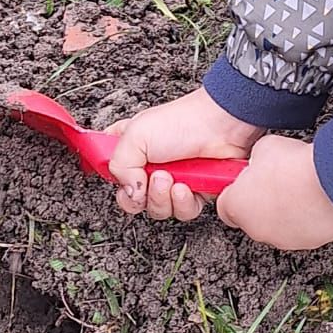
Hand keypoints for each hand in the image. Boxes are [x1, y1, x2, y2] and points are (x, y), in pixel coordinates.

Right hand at [106, 86, 263, 222]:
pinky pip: (183, 211)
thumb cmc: (182, 121)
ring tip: (172, 179)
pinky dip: (184, 203)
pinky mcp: (195, 190)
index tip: (122, 176)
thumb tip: (129, 193)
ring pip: (157, 209)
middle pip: (132, 200)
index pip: (110, 171)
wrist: (222, 125)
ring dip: (162, 198)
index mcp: (131, 147)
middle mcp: (150, 165)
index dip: (114, 179)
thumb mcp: (135, 135)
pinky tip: (188, 186)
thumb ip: (118, 167)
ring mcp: (173, 179)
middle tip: (154, 177)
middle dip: (141, 195)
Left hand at [216, 135, 332, 251]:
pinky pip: (305, 230)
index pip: (225, 206)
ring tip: (301, 189)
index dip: (237, 193)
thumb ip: (256, 159)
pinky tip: (315, 199)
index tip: (246, 185)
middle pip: (253, 218)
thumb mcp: (264, 148)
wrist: (329, 179)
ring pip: (279, 226)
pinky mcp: (308, 242)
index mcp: (237, 205)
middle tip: (278, 182)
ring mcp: (282, 238)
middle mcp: (256, 229)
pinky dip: (309, 218)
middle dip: (264, 202)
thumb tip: (262, 159)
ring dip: (287, 211)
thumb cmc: (295, 166)